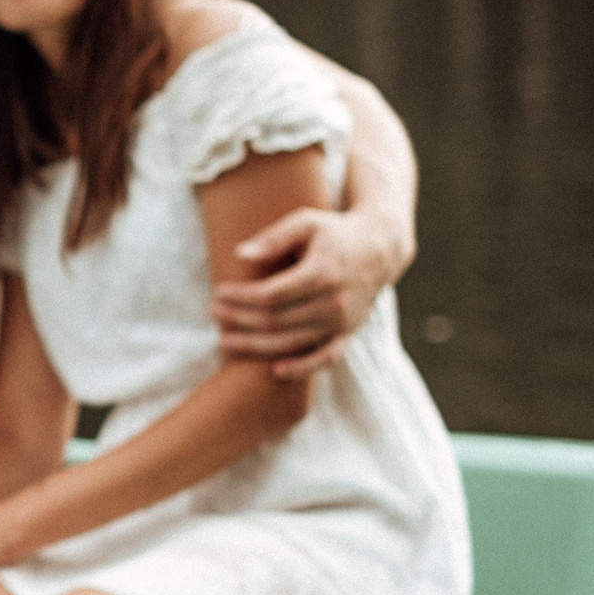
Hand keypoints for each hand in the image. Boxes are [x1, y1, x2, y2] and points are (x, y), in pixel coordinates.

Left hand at [212, 207, 400, 379]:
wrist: (380, 248)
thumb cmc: (334, 232)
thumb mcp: (306, 222)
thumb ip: (274, 237)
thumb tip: (241, 254)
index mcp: (323, 272)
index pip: (272, 295)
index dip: (241, 298)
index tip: (218, 292)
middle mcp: (335, 302)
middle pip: (277, 321)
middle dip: (239, 320)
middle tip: (213, 313)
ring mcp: (343, 322)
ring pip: (292, 343)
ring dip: (255, 346)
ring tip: (224, 342)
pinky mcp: (348, 333)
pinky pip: (326, 359)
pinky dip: (302, 369)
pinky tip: (275, 371)